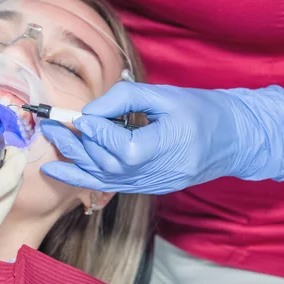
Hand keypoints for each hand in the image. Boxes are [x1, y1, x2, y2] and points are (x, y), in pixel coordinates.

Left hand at [40, 82, 283, 193]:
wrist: (231, 138)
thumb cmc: (200, 110)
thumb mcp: (165, 94)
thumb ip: (124, 98)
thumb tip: (89, 111)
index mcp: (171, 146)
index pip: (126, 148)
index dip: (100, 132)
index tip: (82, 116)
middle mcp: (161, 172)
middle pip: (110, 164)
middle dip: (78, 143)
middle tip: (54, 124)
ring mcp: (153, 184)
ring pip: (104, 178)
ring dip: (74, 159)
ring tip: (52, 138)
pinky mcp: (146, 188)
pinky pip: (108, 187)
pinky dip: (79, 178)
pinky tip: (56, 170)